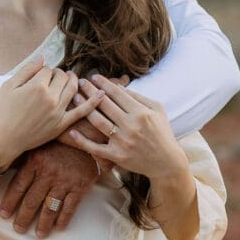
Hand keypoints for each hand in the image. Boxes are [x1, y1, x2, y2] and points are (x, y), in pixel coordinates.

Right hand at [0, 56, 104, 170]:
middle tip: (52, 78)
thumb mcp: (9, 86)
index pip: (48, 70)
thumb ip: (27, 70)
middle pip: (62, 76)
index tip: (38, 76)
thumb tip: (43, 58)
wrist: (4, 139)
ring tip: (70, 78)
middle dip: (58, 74)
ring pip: (74, 88)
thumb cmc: (3, 111)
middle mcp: (50, 97)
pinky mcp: (62, 124)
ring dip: (74, 80)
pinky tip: (101, 93)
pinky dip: (93, 102)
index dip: (43, 71)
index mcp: (36, 86)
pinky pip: (82, 112)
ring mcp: (58, 111)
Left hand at [0, 140, 99, 238]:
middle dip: (23, 218)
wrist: (86, 136)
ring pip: (50, 208)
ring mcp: (64, 181)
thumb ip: (22, 158)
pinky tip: (58, 227)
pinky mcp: (79, 187)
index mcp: (35, 162)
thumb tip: (2, 167)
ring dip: (43, 224)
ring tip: (39, 234)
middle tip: (18, 229)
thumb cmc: (58, 141)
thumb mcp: (38, 144)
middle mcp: (48, 173)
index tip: (4, 215)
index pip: (18, 186)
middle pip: (32, 201)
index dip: (10, 202)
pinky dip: (63, 219)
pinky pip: (69, 208)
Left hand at [66, 75, 186, 179]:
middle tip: (80, 82)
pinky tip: (72, 131)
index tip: (94, 76)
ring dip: (85, 108)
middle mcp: (130, 126)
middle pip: (105, 104)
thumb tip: (119, 86)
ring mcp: (122, 141)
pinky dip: (82, 141)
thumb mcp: (157, 110)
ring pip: (98, 121)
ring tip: (75, 97)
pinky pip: (96, 148)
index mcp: (141, 112)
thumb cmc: (162, 133)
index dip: (104, 83)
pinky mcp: (117, 156)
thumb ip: (139, 97)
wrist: (167, 163)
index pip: (118, 94)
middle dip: (90, 91)